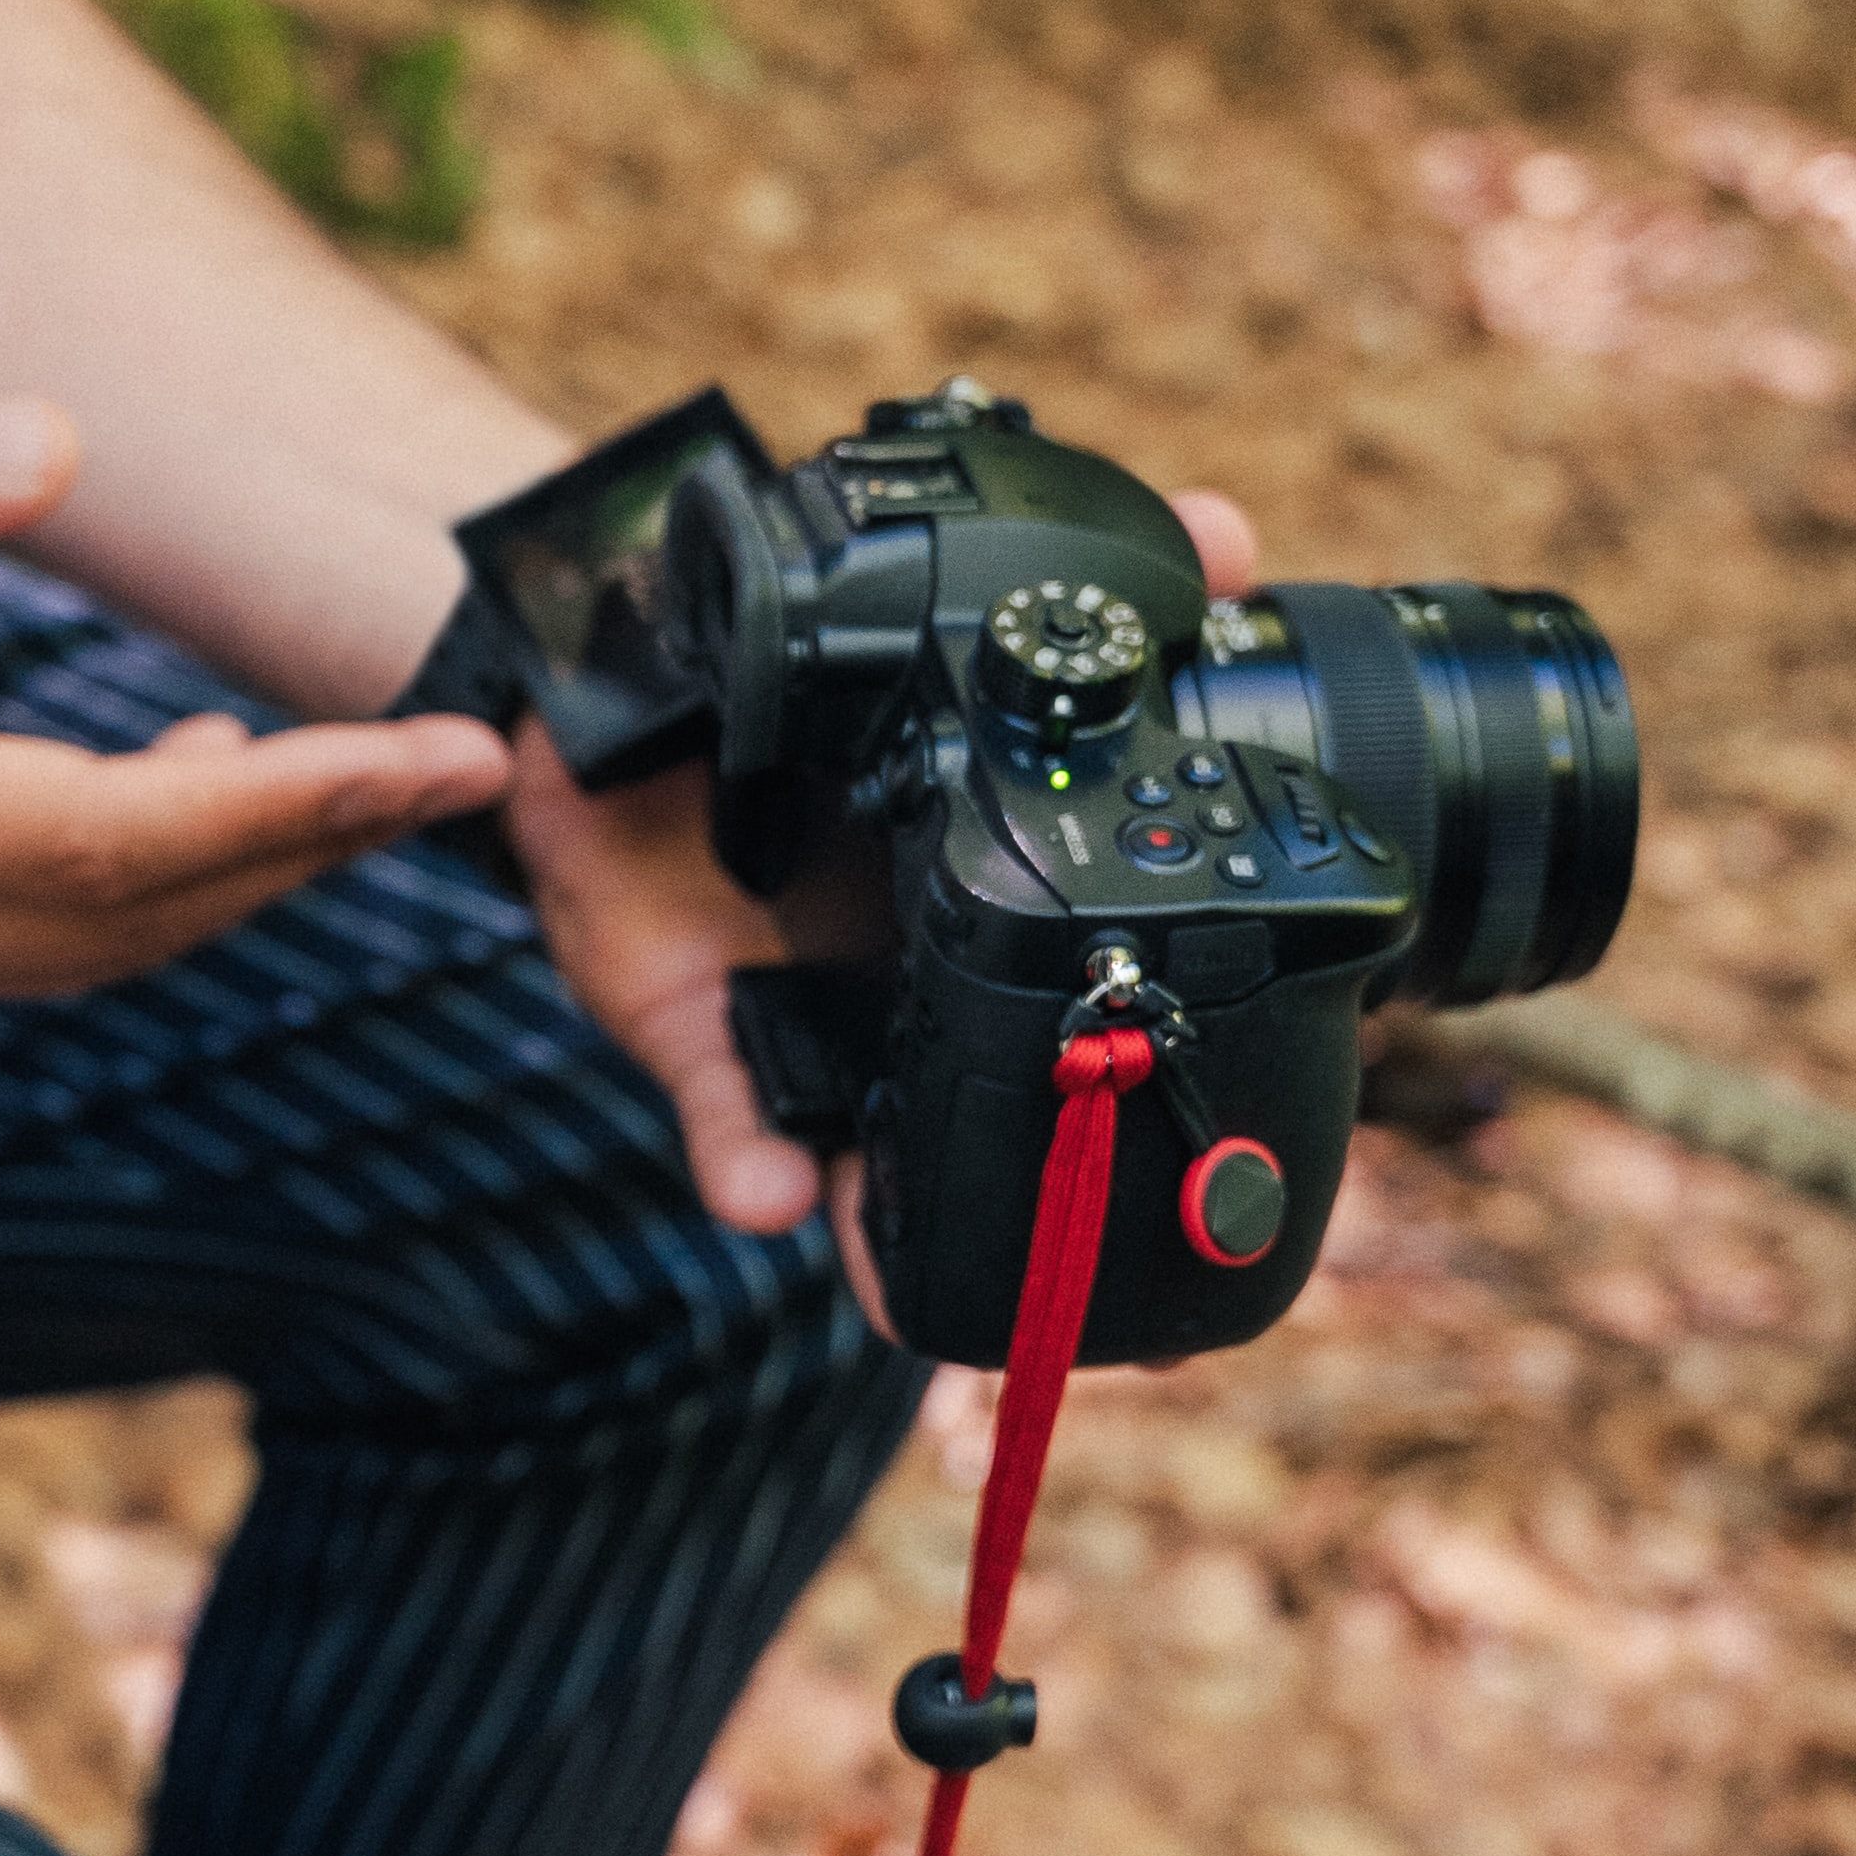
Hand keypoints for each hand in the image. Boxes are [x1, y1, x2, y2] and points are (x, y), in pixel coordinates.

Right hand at [0, 398, 505, 1002]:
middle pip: (145, 914)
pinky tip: (209, 793)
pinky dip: (157, 885)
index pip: (110, 834)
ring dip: (248, 872)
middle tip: (469, 764)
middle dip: (321, 844)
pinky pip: (48, 944)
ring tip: (371, 776)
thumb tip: (60, 441)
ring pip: (107, 947)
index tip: (435, 756)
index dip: (294, 804)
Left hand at [510, 488, 1263, 1235]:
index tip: (1242, 1208)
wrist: (613, 679)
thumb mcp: (945, 626)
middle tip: (1103, 1319)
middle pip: (1000, 1142)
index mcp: (994, 910)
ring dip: (895, 1235)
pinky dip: (744, 1162)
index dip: (1170, 1119)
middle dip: (1050, 1238)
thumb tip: (1229, 536)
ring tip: (922, 1293)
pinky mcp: (694, 1035)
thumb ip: (1103, 590)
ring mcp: (808, 1030)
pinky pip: (722, 1119)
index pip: (1106, 1016)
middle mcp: (916, 991)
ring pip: (869, 1175)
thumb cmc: (794, 675)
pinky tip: (767, 1192)